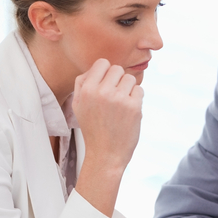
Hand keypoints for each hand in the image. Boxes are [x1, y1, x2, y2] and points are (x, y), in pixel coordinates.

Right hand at [72, 58, 142, 172]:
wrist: (105, 154)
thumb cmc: (92, 129)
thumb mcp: (78, 106)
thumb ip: (82, 83)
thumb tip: (96, 66)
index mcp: (87, 90)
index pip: (102, 63)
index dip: (106, 72)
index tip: (106, 84)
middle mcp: (102, 92)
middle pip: (117, 69)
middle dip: (118, 81)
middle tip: (114, 98)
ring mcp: (119, 99)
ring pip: (130, 78)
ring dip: (128, 89)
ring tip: (120, 106)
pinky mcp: (134, 107)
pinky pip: (139, 90)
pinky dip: (136, 99)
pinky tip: (128, 112)